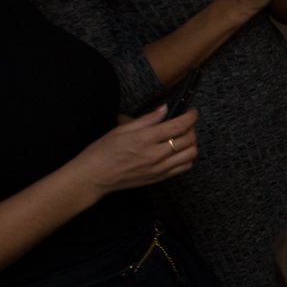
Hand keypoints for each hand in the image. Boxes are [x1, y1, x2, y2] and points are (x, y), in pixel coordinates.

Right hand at [74, 105, 199, 193]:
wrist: (94, 176)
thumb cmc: (102, 151)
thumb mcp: (121, 129)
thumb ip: (147, 119)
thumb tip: (164, 108)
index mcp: (144, 139)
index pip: (178, 126)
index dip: (190, 117)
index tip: (191, 111)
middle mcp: (154, 155)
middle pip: (188, 140)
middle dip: (192, 128)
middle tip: (186, 122)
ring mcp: (159, 168)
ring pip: (190, 154)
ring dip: (192, 143)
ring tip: (183, 136)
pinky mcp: (159, 178)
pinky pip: (184, 167)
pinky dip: (187, 157)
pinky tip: (178, 151)